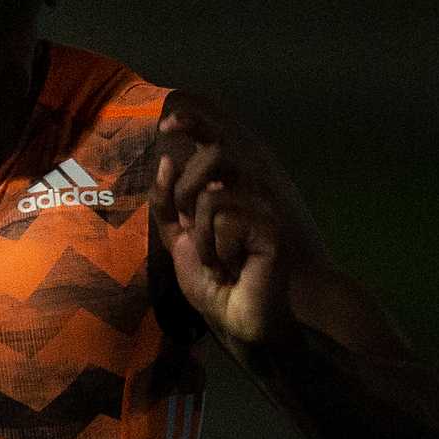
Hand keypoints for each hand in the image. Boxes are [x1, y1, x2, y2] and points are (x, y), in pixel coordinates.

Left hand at [150, 104, 297, 350]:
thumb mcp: (178, 240)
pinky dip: (219, 249)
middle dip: (185, 197)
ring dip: (204, 237)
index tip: (167, 121)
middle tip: (194, 236)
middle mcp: (246, 192)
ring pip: (212, 197)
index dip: (194, 124)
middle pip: (209, 159)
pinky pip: (226, 220)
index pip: (212, 146)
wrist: (237, 317)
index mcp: (223, 191)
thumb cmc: (212, 281)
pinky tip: (234, 265)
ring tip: (219, 260)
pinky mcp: (271, 226)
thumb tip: (168, 157)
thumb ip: (167, 203)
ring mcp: (261, 207)